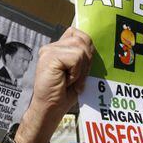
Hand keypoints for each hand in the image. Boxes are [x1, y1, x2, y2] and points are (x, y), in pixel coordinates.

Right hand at [15, 28, 93, 142]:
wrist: (51, 108)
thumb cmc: (64, 94)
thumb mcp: (78, 71)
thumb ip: (82, 56)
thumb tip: (93, 46)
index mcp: (57, 48)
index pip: (78, 33)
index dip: (86, 49)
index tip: (80, 69)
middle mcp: (51, 47)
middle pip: (83, 40)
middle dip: (86, 62)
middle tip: (74, 79)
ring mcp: (49, 50)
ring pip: (81, 49)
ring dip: (81, 69)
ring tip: (69, 81)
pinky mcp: (50, 56)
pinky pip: (76, 58)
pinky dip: (76, 73)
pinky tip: (65, 81)